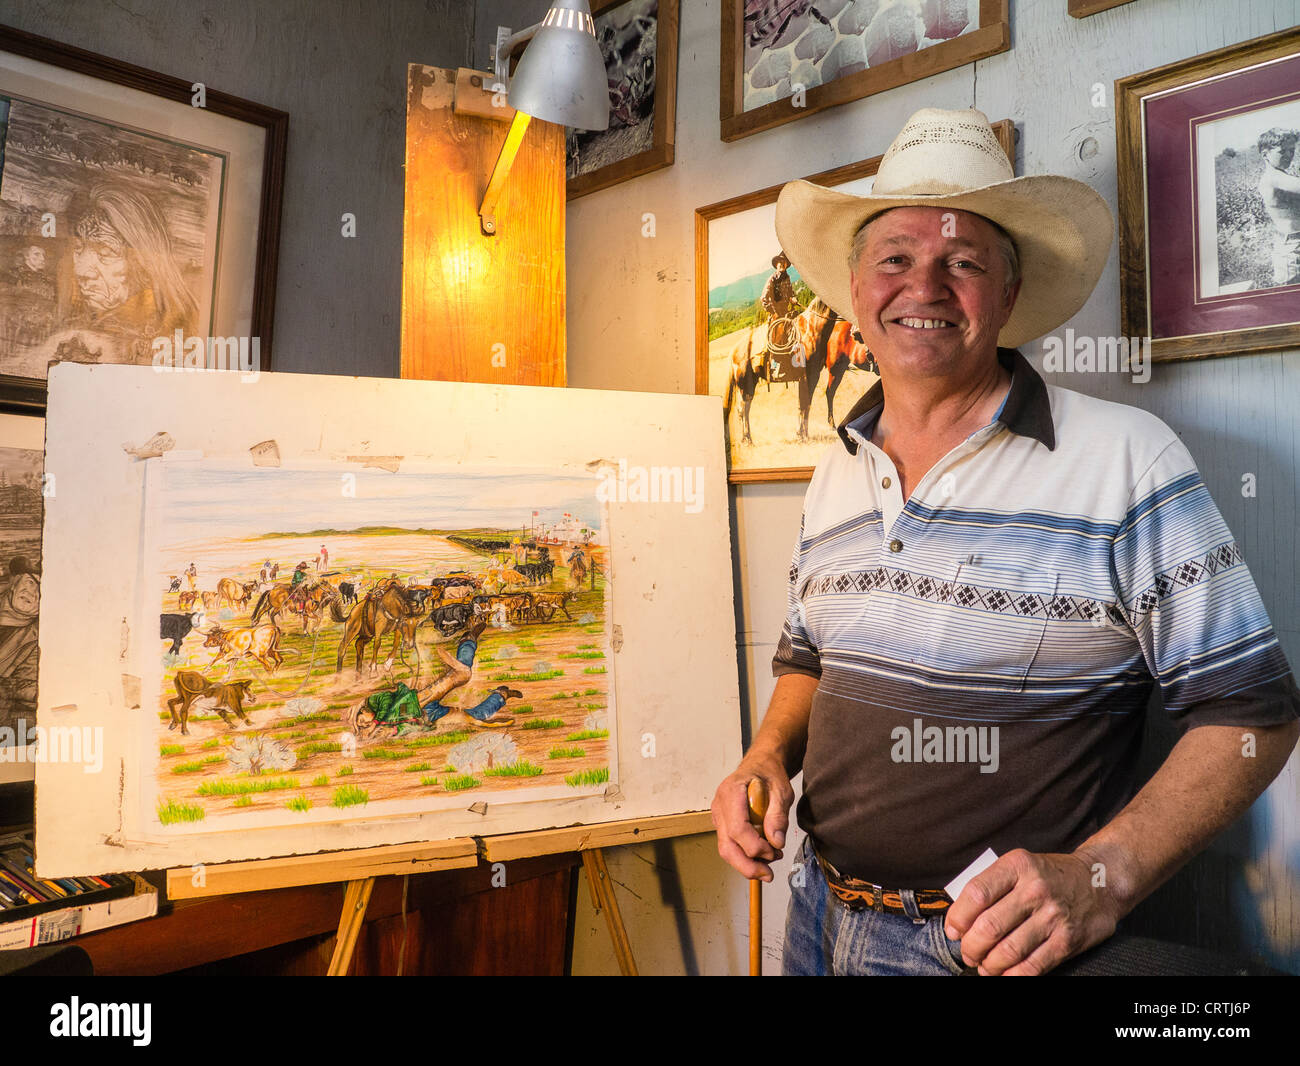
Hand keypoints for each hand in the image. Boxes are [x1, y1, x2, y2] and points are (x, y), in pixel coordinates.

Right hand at [710, 757, 793, 882]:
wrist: (760, 765)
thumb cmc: (769, 773)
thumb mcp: (781, 790)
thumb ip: (778, 815)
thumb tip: (776, 842)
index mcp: (731, 793)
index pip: (737, 829)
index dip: (756, 846)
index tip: (775, 850)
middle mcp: (719, 806)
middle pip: (726, 846)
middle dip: (747, 866)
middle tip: (769, 875)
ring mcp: (719, 816)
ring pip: (726, 850)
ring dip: (748, 862)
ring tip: (771, 860)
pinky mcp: (723, 824)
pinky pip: (730, 845)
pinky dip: (746, 854)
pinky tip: (764, 853)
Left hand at [943, 849, 1121, 975]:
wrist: (1100, 881)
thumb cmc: (1051, 875)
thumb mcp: (1020, 865)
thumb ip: (992, 885)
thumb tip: (960, 918)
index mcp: (1017, 865)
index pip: (976, 893)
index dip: (958, 917)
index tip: (953, 930)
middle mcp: (1035, 889)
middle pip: (989, 926)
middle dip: (971, 947)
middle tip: (968, 952)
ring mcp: (1053, 916)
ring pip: (1009, 950)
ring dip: (989, 964)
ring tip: (984, 966)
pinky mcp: (1068, 940)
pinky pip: (1033, 965)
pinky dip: (1013, 975)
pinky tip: (1005, 974)